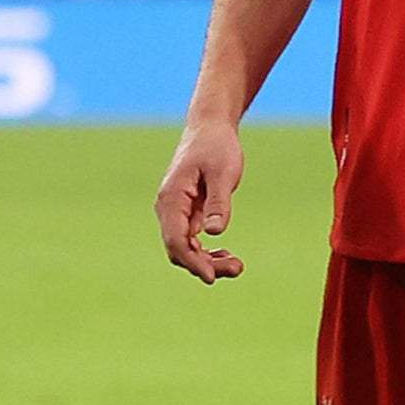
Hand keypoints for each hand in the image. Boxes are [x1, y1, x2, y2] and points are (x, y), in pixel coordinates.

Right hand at [156, 118, 248, 283]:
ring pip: (184, 249)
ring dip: (207, 261)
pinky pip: (191, 241)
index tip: (211, 276)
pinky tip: (226, 255)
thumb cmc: (217, 146)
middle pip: (179, 250)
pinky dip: (206, 252)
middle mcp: (168, 208)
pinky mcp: (186, 213)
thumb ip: (219, 203)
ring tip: (236, 265)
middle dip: (204, 265)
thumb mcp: (223, 173)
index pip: (175, 241)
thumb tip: (214, 233)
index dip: (192, 262)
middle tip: (237, 268)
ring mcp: (176, 212)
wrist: (210, 127)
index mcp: (171, 199)